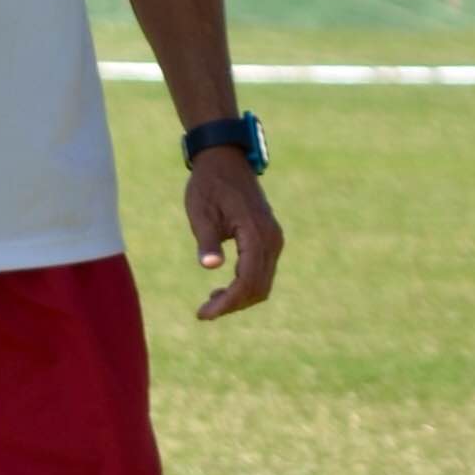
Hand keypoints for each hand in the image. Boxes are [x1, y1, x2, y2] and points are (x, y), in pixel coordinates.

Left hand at [185, 150, 281, 320]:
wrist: (226, 160)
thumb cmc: (209, 185)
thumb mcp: (201, 212)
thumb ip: (208, 240)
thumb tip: (211, 267)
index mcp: (256, 232)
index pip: (247, 280)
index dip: (227, 302)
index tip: (203, 314)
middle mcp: (271, 238)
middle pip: (259, 287)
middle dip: (233, 304)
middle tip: (204, 312)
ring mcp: (273, 239)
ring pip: (263, 282)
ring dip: (240, 297)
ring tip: (211, 302)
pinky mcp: (269, 238)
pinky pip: (263, 271)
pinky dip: (246, 285)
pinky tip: (222, 286)